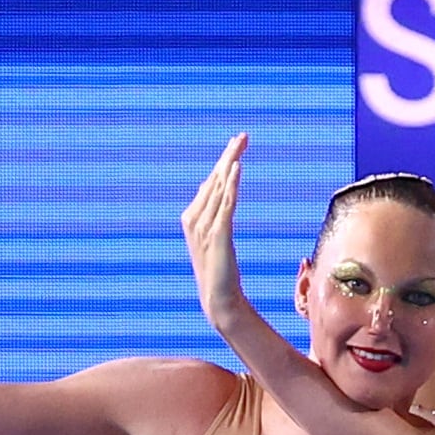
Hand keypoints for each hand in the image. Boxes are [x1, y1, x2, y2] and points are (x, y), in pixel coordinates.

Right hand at [183, 135, 254, 335]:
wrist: (218, 299)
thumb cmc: (221, 272)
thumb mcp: (217, 239)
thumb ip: (217, 216)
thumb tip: (223, 194)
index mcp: (191, 217)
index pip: (210, 182)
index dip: (224, 161)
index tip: (237, 143)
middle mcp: (194, 218)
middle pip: (214, 178)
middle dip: (229, 155)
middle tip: (244, 135)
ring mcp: (204, 226)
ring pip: (219, 186)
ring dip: (230, 163)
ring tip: (241, 143)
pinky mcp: (218, 234)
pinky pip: (225, 203)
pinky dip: (230, 184)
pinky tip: (237, 167)